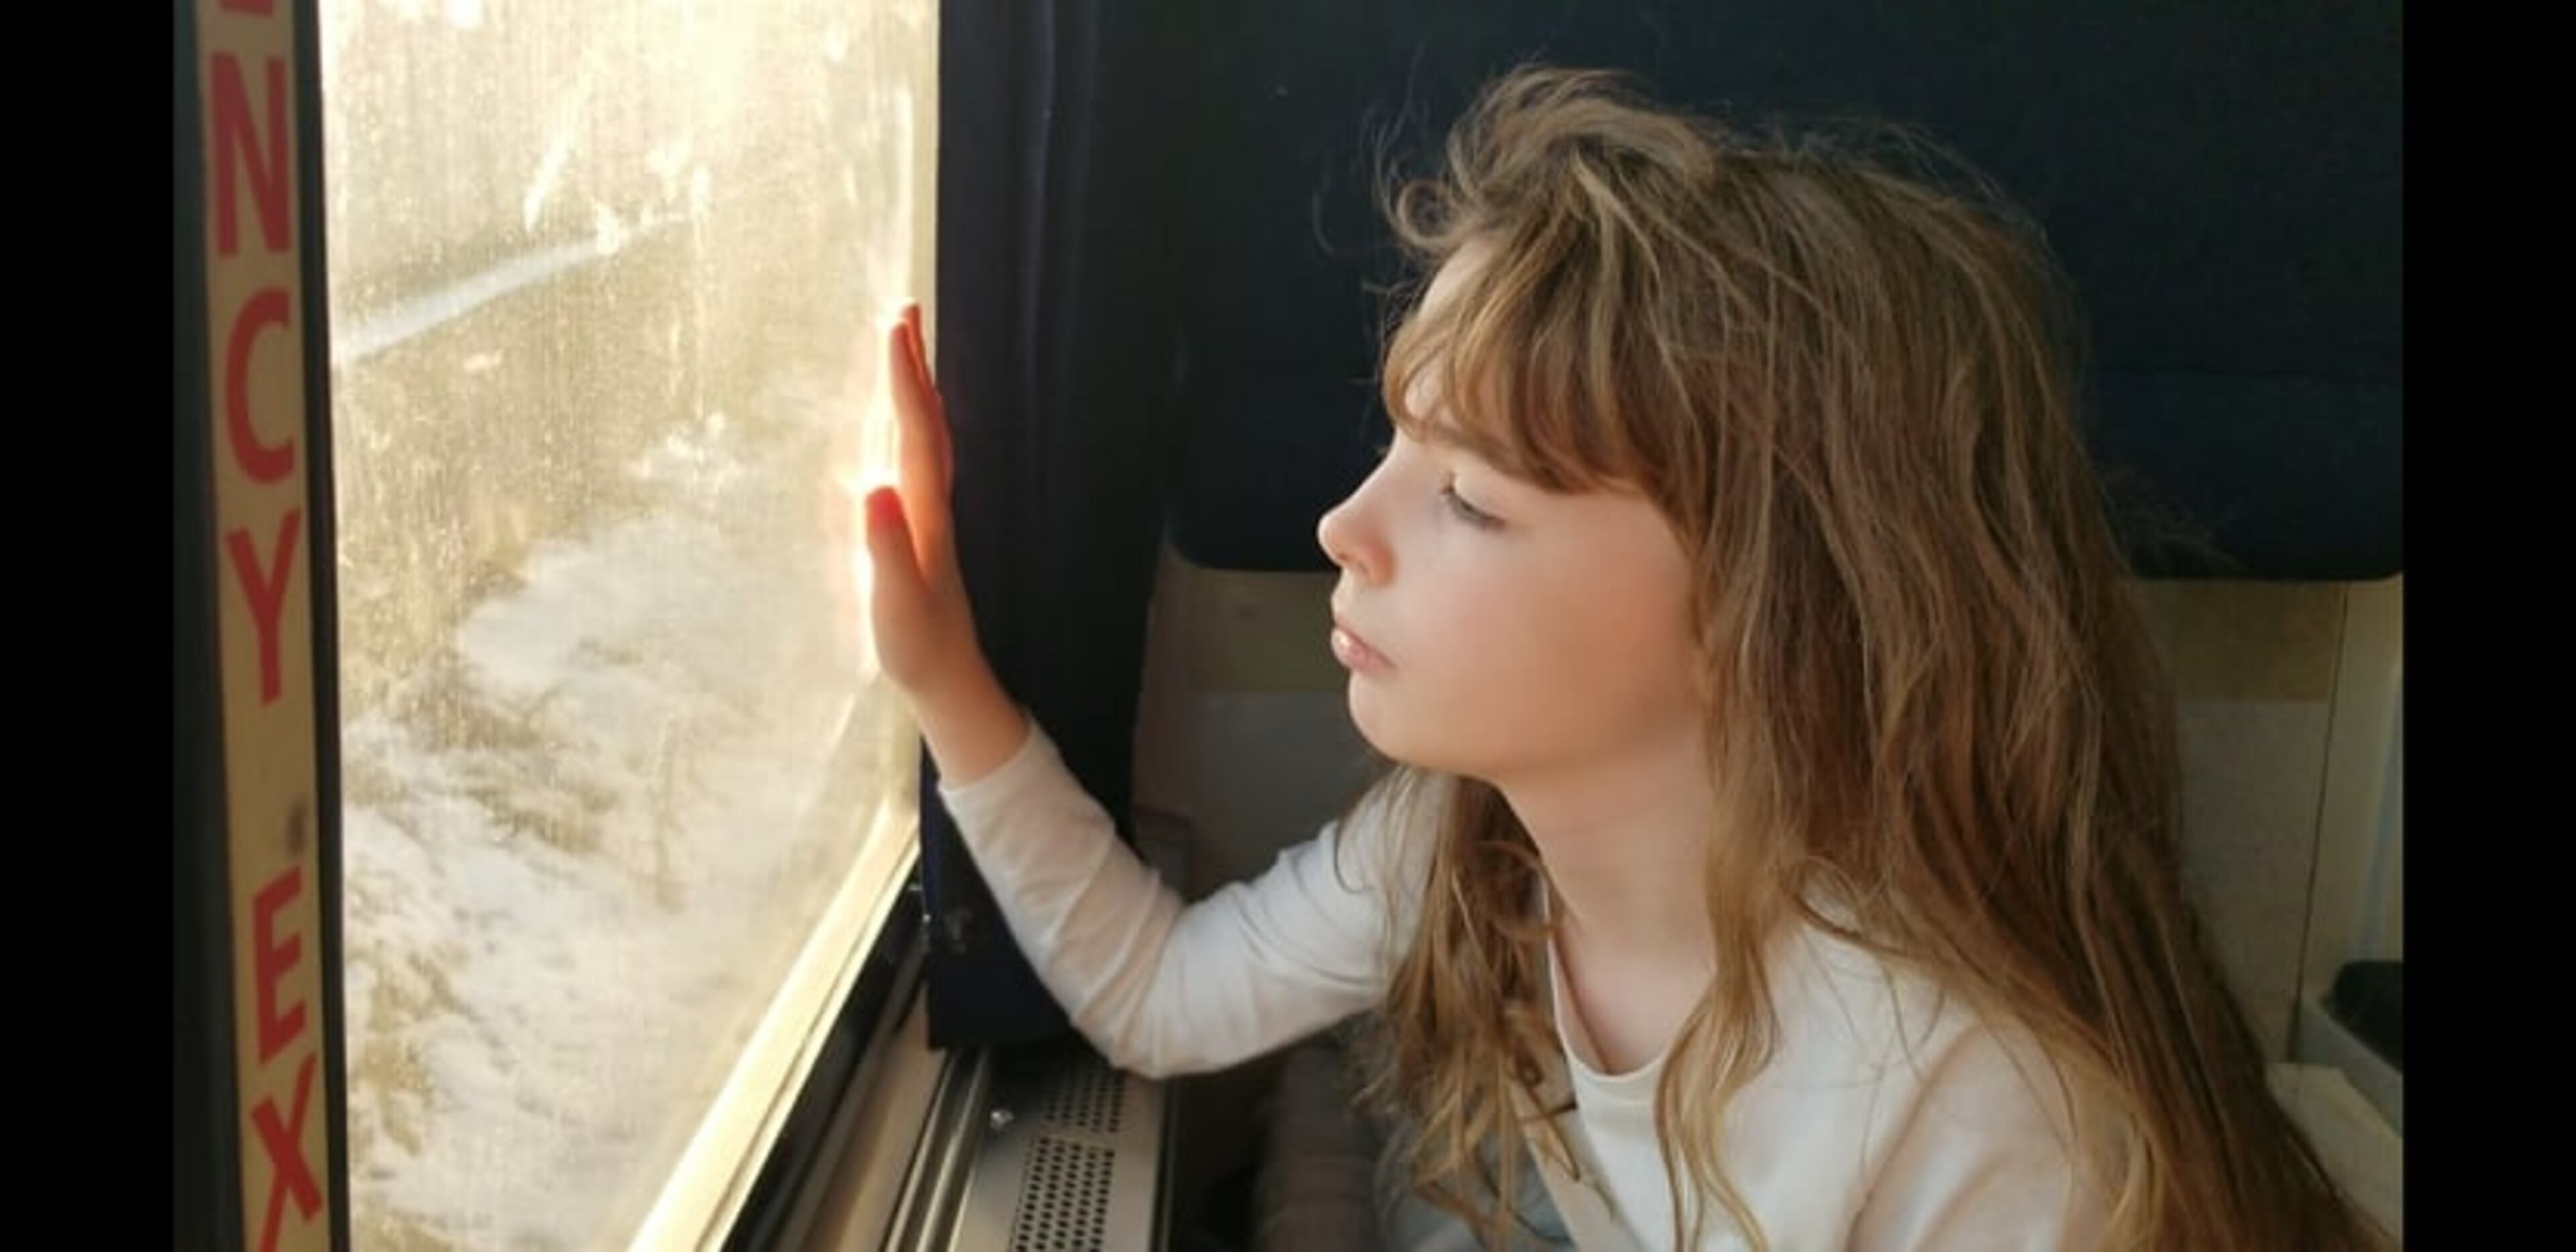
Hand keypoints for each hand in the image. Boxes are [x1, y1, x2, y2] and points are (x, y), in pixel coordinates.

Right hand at [861, 304, 1025, 780]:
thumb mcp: (895, 603)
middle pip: (925, 420)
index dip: (903, 382)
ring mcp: (927, 514)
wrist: (949, 681)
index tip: (892, 328)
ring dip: (912, 387)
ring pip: (923, 435)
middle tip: (902, 308)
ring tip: (901, 343)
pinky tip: (894, 419)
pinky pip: (913, 458)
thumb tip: (874, 487)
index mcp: (924, 513)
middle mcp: (931, 504)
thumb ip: (887, 547)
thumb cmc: (918, 649)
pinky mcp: (919, 529)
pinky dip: (905, 423)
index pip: (915, 434)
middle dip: (913, 364)